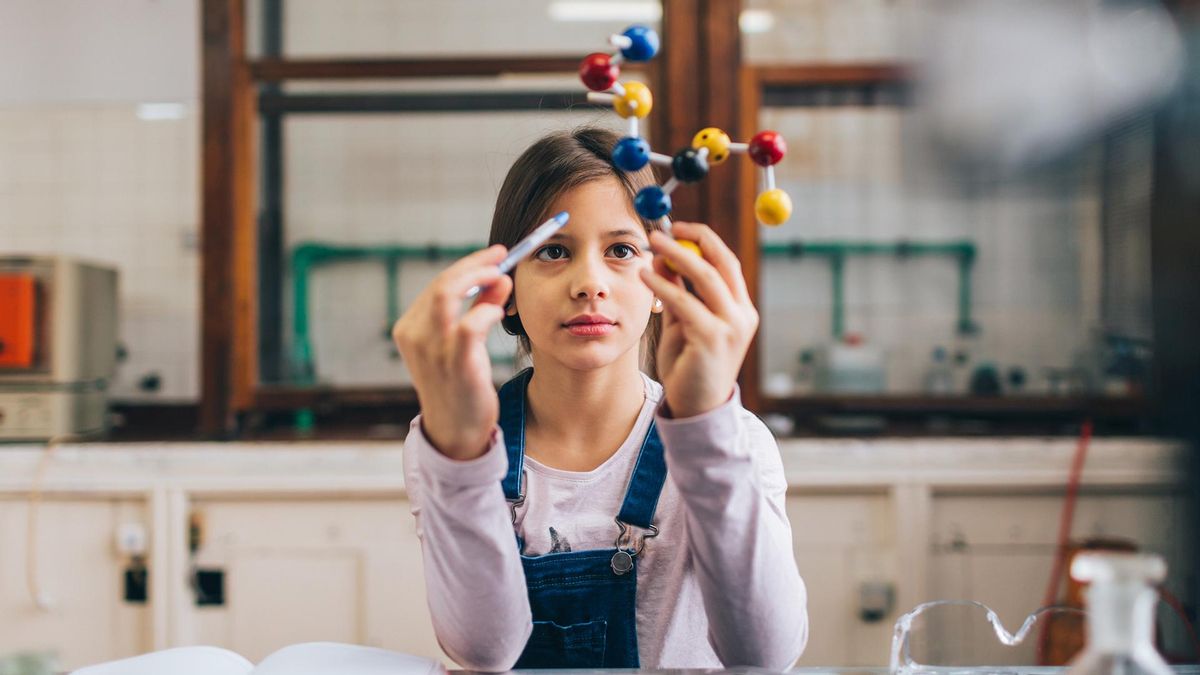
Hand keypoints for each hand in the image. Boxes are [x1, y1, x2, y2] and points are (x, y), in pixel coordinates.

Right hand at [391, 245, 512, 459]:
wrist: (455, 432)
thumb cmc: (460, 386)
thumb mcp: (463, 344)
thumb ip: (479, 309)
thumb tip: (500, 279)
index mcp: (410, 329)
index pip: (437, 284)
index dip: (468, 265)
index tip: (494, 256)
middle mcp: (415, 336)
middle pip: (441, 284)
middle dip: (474, 264)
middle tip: (502, 256)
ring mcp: (432, 351)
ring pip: (446, 294)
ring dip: (478, 278)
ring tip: (502, 276)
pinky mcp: (455, 365)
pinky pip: (469, 325)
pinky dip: (486, 311)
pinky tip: (499, 312)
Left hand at [639, 223, 758, 418]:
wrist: (696, 409)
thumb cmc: (689, 365)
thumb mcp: (682, 322)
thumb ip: (676, 291)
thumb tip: (661, 257)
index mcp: (740, 309)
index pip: (726, 263)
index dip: (703, 239)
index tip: (677, 226)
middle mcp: (742, 315)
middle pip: (720, 263)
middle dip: (691, 240)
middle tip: (662, 228)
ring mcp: (732, 327)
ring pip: (704, 277)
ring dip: (675, 255)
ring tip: (651, 243)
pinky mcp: (713, 339)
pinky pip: (685, 302)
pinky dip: (664, 285)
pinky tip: (646, 276)